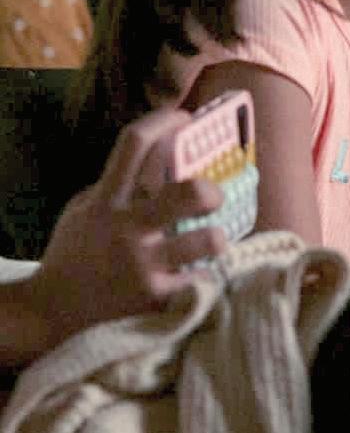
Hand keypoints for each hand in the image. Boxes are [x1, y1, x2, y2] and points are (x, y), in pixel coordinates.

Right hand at [22, 108, 227, 349]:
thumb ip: (117, 186)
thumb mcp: (85, 212)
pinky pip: (203, 278)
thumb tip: (161, 153)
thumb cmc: (76, 256)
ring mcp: (144, 266)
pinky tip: (196, 278)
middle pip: (187, 192)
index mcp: (106, 201)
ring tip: (211, 243)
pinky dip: (204, 277)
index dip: (163, 121)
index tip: (185, 116)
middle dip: (211, 188)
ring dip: (217, 239)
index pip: (132, 145)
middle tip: (214, 193)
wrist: (49, 316)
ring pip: (209, 240)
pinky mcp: (157, 299)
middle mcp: (127, 230)